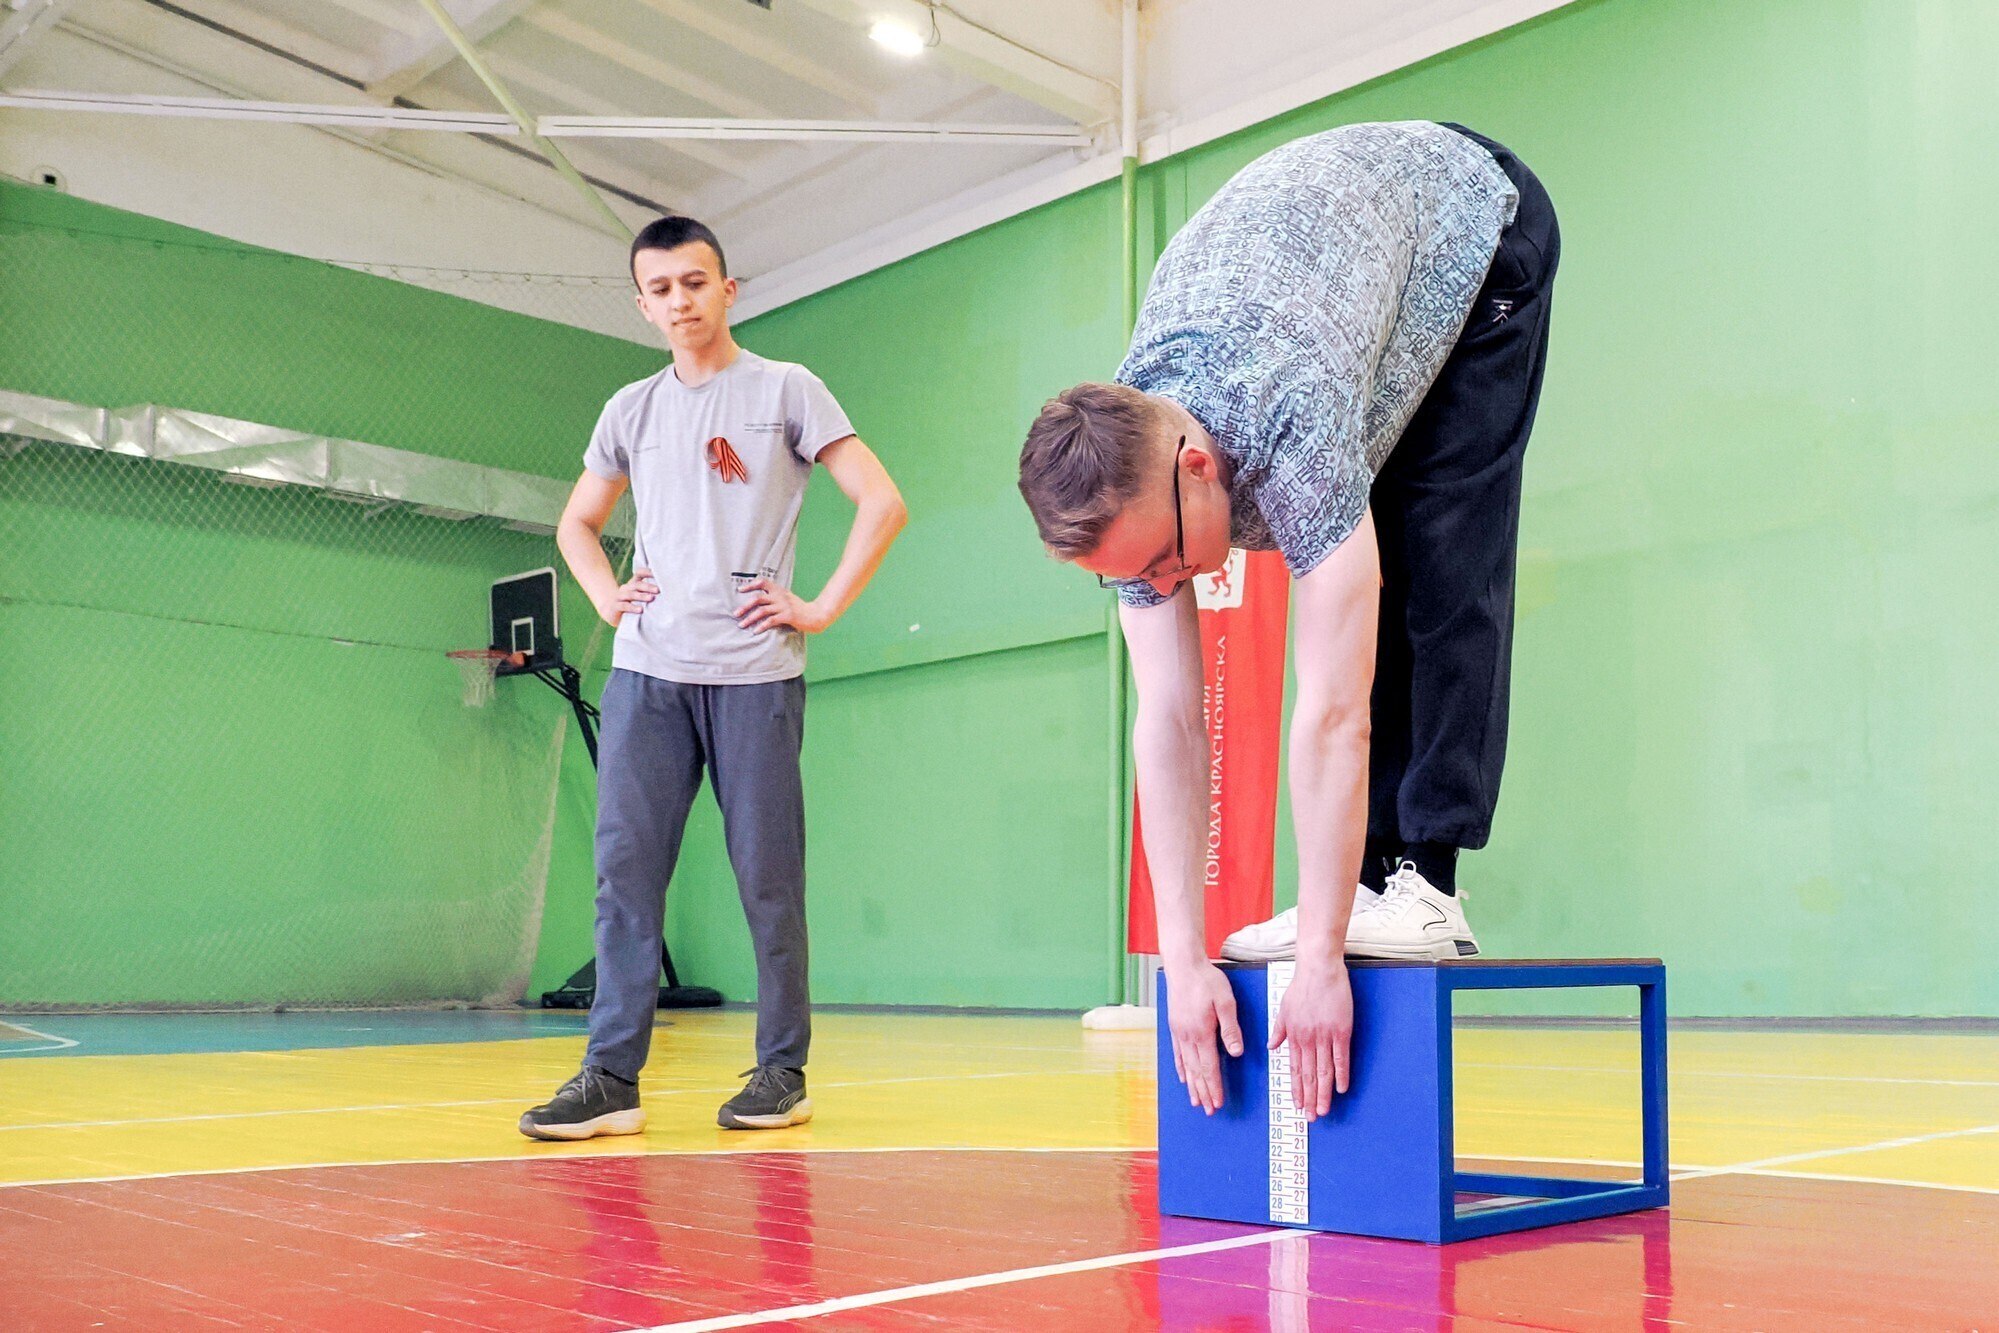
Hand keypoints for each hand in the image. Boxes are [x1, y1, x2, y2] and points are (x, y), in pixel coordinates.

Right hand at [597, 569, 656, 625]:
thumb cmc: (631, 604)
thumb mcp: (640, 597)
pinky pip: (624, 606)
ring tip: (651, 598)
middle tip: (658, 590)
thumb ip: (650, 593)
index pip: (639, 573)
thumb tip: (670, 591)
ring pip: (630, 594)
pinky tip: (641, 610)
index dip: (648, 572)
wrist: (611, 613)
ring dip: (641, 596)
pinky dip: (632, 607)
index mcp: (633, 584)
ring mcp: (619, 597)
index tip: (659, 575)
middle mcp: (626, 588)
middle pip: (637, 584)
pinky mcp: (615, 606)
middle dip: (648, 587)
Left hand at [734, 578, 832, 634]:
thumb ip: (775, 597)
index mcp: (779, 590)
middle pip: (758, 598)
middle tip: (735, 614)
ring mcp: (784, 606)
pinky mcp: (788, 616)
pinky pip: (771, 620)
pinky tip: (755, 631)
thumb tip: (759, 602)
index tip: (740, 590)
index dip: (750, 585)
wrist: (815, 615)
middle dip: (745, 606)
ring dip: (750, 618)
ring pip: (762, 611)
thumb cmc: (799, 608)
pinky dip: (762, 626)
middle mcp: (780, 596)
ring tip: (742, 625)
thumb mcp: (787, 598)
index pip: (763, 582)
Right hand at [1166, 961, 1245, 1114]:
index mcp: (1202, 1032)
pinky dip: (1180, 1068)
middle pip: (1196, 1071)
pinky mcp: (1175, 1026)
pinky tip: (1183, 1078)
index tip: (1218, 1102)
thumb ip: (1230, 1029)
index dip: (1214, 1086)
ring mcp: (1179, 1032)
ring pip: (1186, 1066)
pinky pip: (1177, 1053)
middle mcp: (1188, 1036)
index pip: (1209, 1067)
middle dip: (1204, 1092)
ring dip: (1192, 1086)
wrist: (1183, 965)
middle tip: (1209, 1110)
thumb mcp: (1226, 1002)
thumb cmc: (1207, 980)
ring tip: (1196, 1102)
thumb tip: (1236, 1052)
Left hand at [1270, 958, 1352, 1120]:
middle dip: (1309, 1098)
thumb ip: (1278, 1030)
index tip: (1298, 1105)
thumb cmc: (1301, 986)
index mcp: (1293, 1035)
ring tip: (1323, 1110)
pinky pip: (1341, 1057)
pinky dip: (1341, 1074)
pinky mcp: (1341, 1031)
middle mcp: (1307, 1039)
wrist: (1318, 969)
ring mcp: (1324, 1036)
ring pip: (1323, 1071)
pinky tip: (1341, 1089)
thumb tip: (1272, 1047)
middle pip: (1309, 1075)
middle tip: (1311, 1117)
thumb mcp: (1283, 1008)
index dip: (1297, 1089)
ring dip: (1323, 1093)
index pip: (1294, 1069)